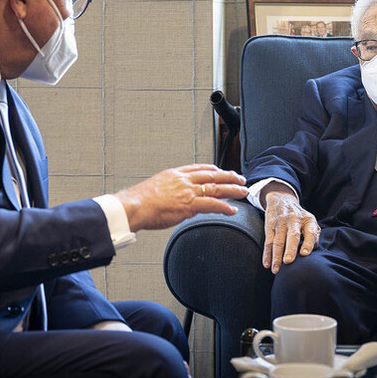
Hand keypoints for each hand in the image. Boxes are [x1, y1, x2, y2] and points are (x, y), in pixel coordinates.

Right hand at [115, 164, 246, 231]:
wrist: (134, 206)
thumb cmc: (140, 202)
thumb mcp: (156, 188)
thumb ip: (170, 191)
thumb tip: (177, 199)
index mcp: (175, 173)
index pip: (199, 168)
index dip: (214, 169)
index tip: (221, 171)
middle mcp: (184, 179)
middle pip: (212, 174)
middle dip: (229, 176)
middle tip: (240, 178)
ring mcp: (188, 191)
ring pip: (216, 187)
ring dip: (232, 189)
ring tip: (243, 192)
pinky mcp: (189, 204)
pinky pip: (212, 204)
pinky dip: (224, 206)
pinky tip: (232, 209)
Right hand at [261, 183, 319, 273]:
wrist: (281, 199)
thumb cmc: (299, 217)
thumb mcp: (310, 221)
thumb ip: (314, 235)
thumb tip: (313, 251)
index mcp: (308, 220)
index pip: (310, 232)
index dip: (308, 243)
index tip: (304, 254)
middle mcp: (294, 220)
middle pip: (292, 236)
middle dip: (290, 249)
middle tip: (288, 262)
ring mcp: (281, 222)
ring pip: (278, 241)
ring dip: (276, 256)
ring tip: (276, 270)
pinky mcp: (270, 225)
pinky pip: (268, 241)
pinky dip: (266, 254)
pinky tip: (267, 264)